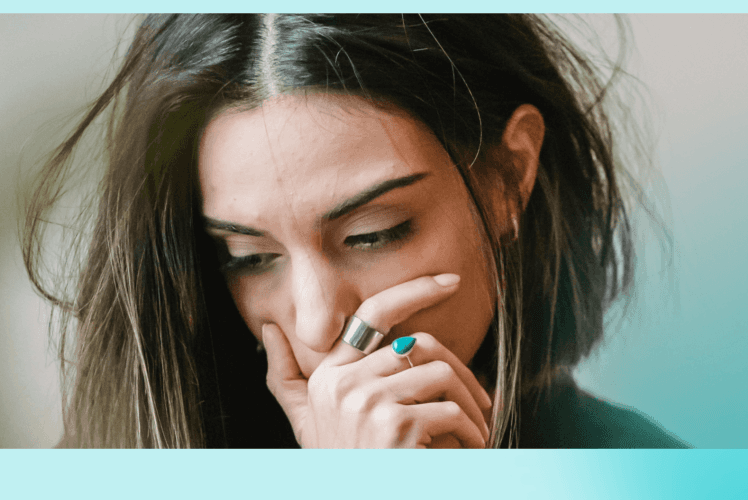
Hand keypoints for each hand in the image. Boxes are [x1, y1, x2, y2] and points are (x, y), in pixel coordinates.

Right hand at [260, 274, 492, 447]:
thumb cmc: (341, 466)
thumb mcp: (306, 423)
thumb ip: (286, 377)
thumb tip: (267, 328)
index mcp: (328, 375)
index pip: (374, 313)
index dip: (414, 290)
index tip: (451, 281)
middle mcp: (342, 384)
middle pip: (421, 345)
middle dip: (461, 373)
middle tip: (480, 400)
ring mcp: (367, 403)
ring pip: (442, 374)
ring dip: (471, 406)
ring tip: (477, 429)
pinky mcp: (395, 426)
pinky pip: (451, 411)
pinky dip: (472, 432)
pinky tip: (471, 448)